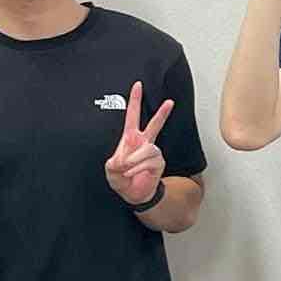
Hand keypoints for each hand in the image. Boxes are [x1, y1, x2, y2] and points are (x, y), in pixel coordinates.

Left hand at [103, 80, 173, 204]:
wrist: (134, 194)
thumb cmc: (122, 179)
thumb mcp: (111, 170)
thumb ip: (113, 164)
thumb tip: (123, 159)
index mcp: (130, 138)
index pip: (132, 116)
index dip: (135, 100)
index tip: (138, 85)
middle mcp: (144, 143)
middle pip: (154, 125)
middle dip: (162, 113)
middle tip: (170, 102)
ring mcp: (152, 152)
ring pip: (146, 150)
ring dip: (134, 160)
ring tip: (127, 169)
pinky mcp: (158, 163)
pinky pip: (148, 161)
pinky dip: (137, 168)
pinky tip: (133, 173)